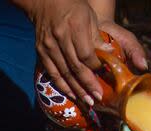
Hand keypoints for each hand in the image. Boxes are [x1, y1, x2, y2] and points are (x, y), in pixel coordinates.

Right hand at [25, 0, 147, 105]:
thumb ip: (98, 38)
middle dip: (88, 84)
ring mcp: (49, 45)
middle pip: (76, 66)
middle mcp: (60, 37)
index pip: (87, 53)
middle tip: (98, 98)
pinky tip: (72, 94)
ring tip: (87, 102)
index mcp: (75, 25)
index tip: (105, 77)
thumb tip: (109, 55)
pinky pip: (52, 73)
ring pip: (64, 72)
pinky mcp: (41, 51)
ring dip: (77, 89)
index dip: (96, 68)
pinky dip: (62, 85)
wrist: (46, 2)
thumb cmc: (73, 8)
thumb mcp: (89, 18)